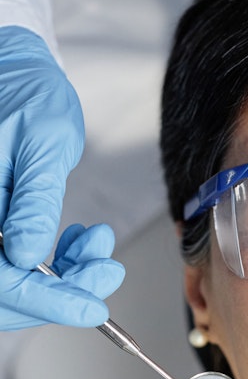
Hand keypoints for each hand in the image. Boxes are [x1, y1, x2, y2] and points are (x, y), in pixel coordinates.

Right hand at [0, 26, 123, 327]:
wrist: (17, 73)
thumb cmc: (25, 95)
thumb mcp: (41, 147)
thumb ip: (33, 204)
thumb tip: (27, 257)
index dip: (45, 299)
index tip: (91, 306)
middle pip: (4, 290)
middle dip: (62, 291)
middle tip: (106, 272)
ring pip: (14, 280)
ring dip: (66, 276)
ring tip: (99, 245)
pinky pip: (19, 262)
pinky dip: (58, 261)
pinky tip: (83, 240)